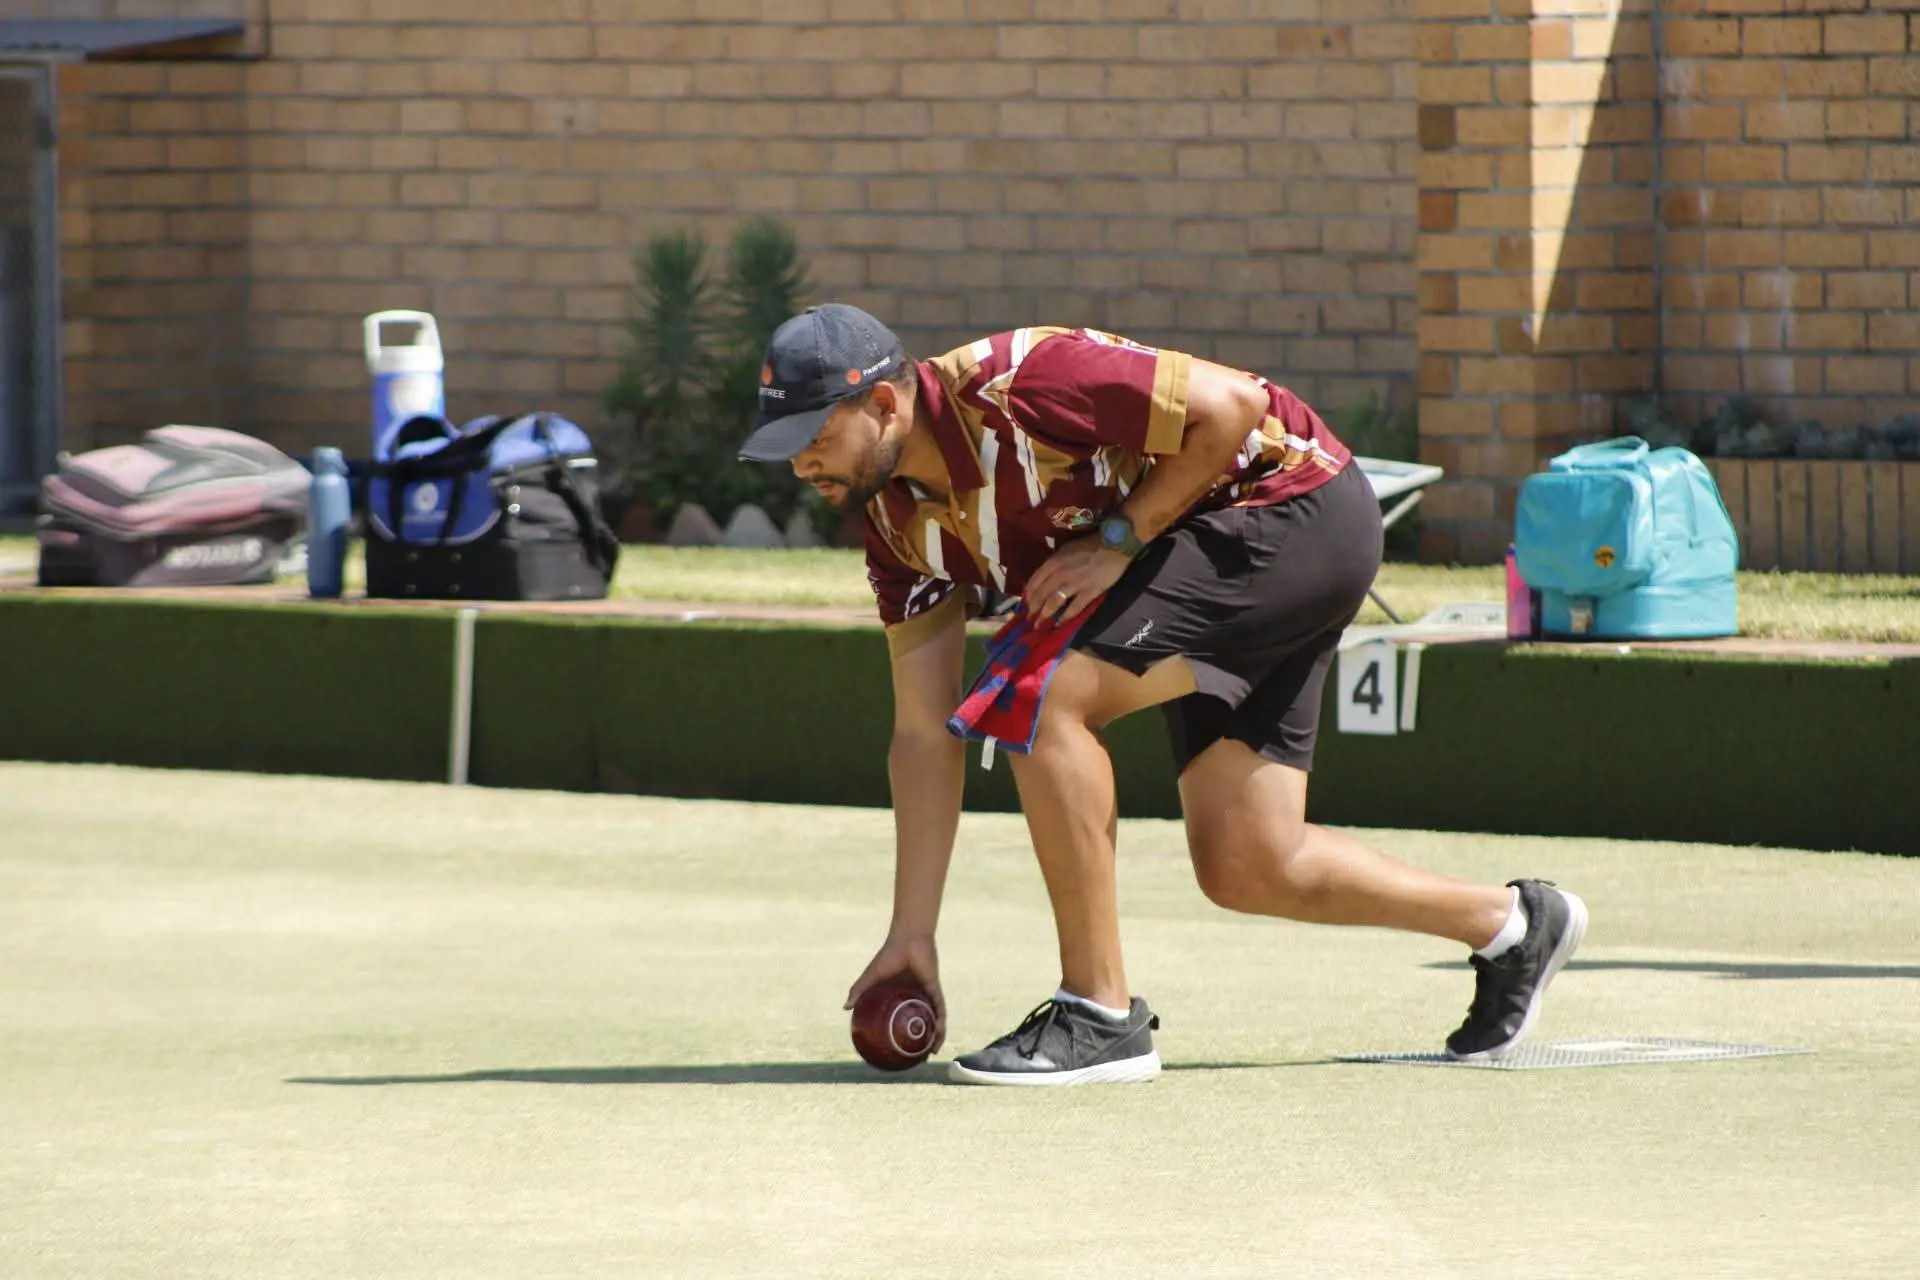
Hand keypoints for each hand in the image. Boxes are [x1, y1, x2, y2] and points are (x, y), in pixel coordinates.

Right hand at [844, 932, 945, 1052]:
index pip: (901, 1018)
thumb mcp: (871, 976)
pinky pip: (940, 1012)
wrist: (908, 939)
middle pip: (920, 1023)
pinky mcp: (936, 991)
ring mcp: (927, 995)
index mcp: (901, 995)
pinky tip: (938, 1038)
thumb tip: (845, 1008)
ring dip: (935, 1037)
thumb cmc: (889, 955)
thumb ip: (859, 990)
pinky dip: (940, 1026)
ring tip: (931, 1054)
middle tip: (915, 1058)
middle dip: (920, 1040)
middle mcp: (916, 997)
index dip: (899, 1032)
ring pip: (934, 1021)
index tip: (894, 1048)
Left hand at [1022, 538, 1132, 623]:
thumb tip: (1045, 575)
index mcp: (1054, 562)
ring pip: (1054, 602)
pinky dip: (1065, 618)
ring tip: (1039, 624)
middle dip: (1033, 608)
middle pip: (1042, 594)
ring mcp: (1075, 584)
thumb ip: (1054, 562)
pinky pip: (1074, 608)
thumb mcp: (1066, 548)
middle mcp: (1061, 574)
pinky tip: (1059, 624)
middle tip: (1029, 618)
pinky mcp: (1089, 592)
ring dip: (1044, 615)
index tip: (1025, 603)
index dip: (1029, 594)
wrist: (1114, 545)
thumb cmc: (1090, 544)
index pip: (1035, 581)